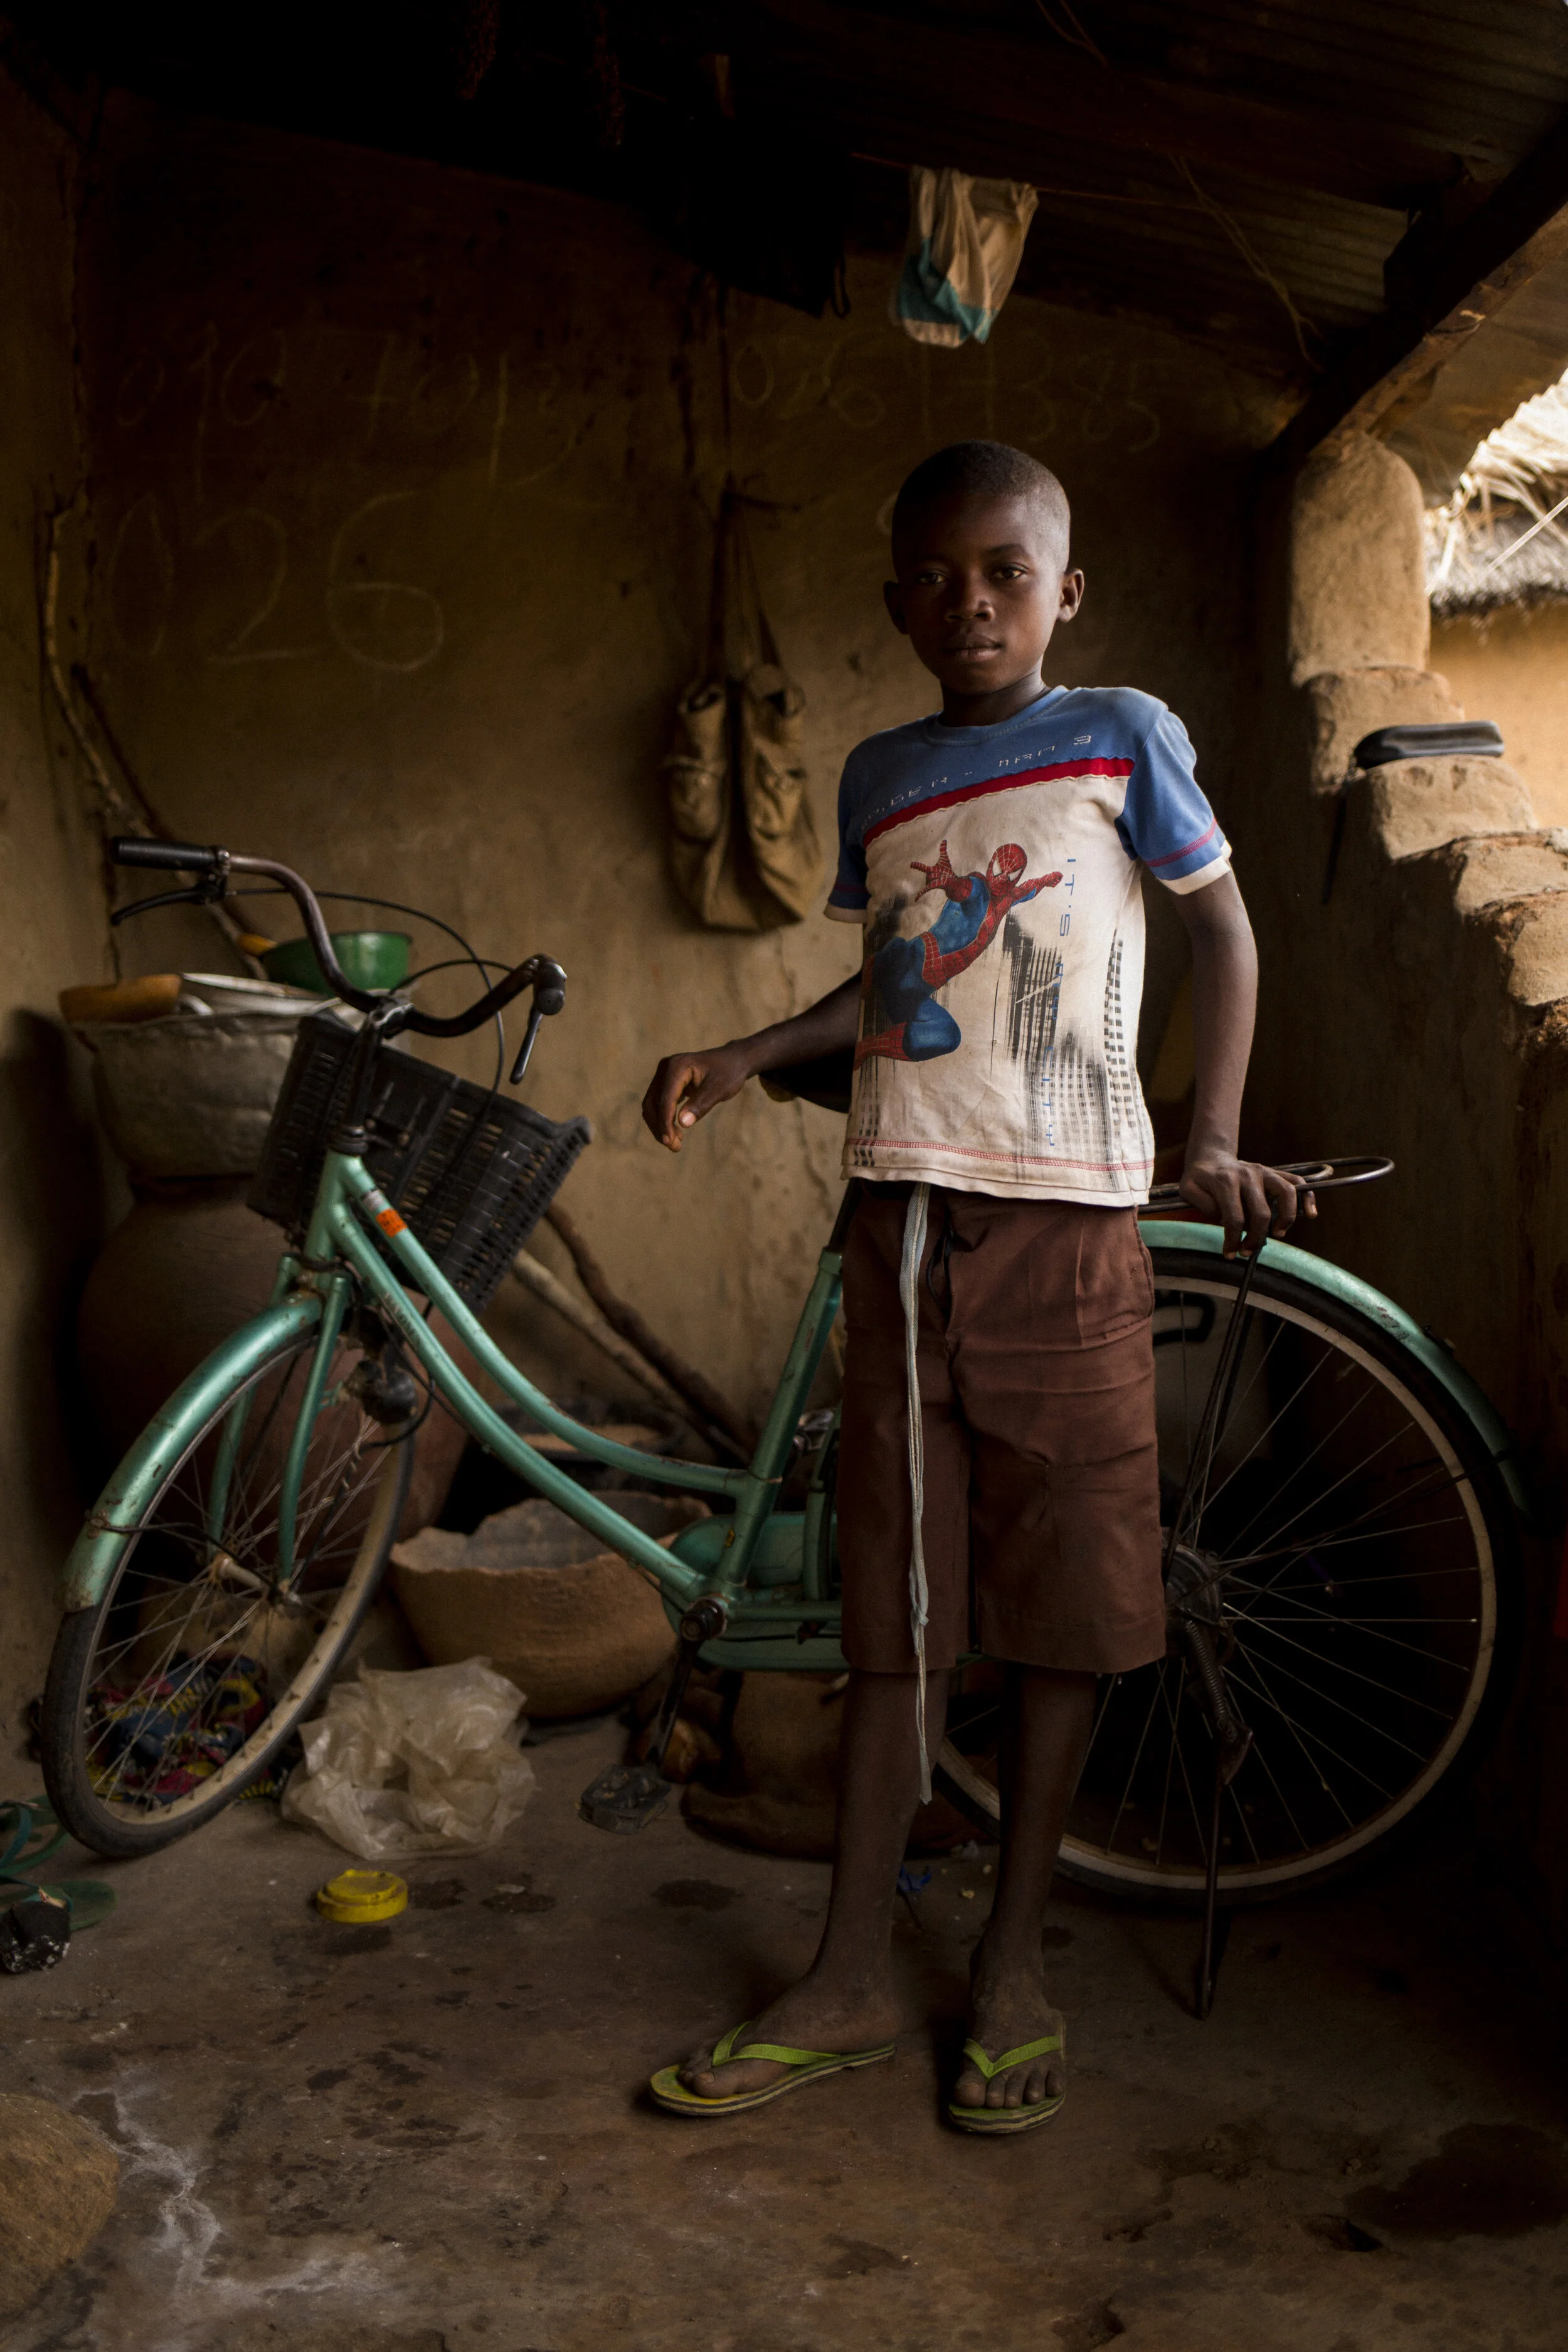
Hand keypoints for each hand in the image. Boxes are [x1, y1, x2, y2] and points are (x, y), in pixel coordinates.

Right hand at [641, 1042, 754, 1151]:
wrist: (733, 1061)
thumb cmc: (728, 1073)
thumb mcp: (719, 1089)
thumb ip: (701, 1104)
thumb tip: (683, 1123)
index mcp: (677, 1066)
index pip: (665, 1098)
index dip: (665, 1122)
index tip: (670, 1142)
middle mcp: (666, 1068)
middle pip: (653, 1103)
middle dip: (660, 1127)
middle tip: (674, 1148)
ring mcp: (664, 1075)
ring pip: (652, 1105)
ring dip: (660, 1126)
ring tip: (676, 1144)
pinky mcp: (666, 1082)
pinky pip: (658, 1103)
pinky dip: (664, 1119)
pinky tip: (676, 1132)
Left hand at [1178, 1151, 1315, 1258]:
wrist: (1211, 1157)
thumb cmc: (1199, 1179)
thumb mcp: (1188, 1190)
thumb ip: (1203, 1205)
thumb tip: (1227, 1220)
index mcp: (1226, 1180)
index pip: (1234, 1218)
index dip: (1233, 1240)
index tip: (1230, 1254)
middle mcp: (1248, 1174)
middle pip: (1261, 1212)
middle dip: (1256, 1238)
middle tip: (1248, 1251)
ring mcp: (1263, 1171)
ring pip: (1285, 1193)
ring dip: (1286, 1218)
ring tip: (1278, 1234)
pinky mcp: (1274, 1172)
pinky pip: (1296, 1182)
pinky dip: (1307, 1197)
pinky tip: (1310, 1213)